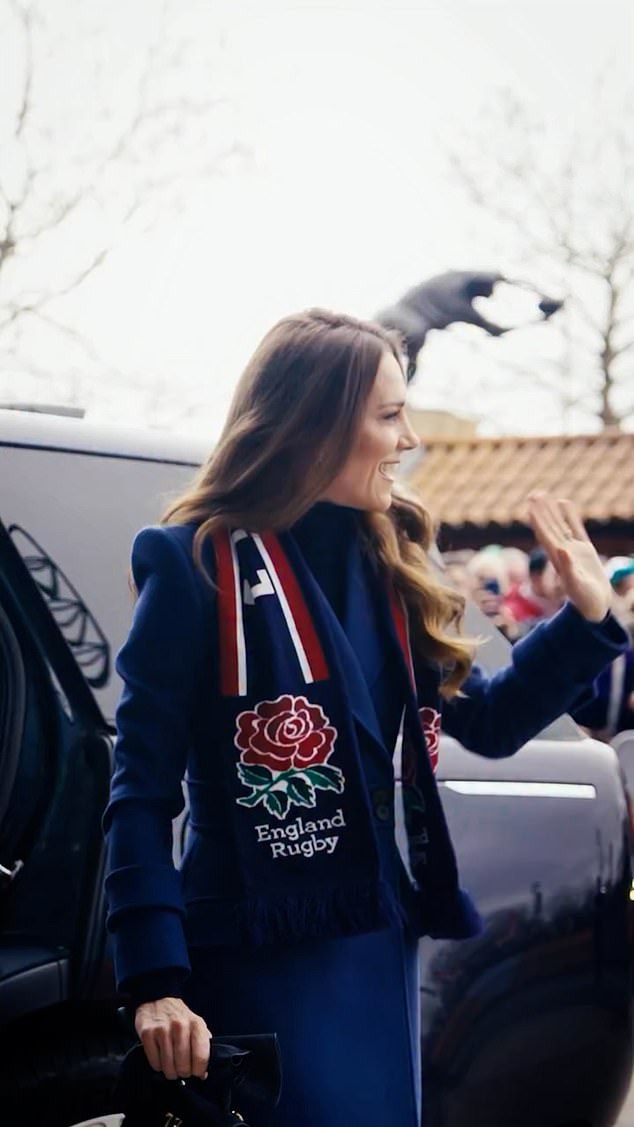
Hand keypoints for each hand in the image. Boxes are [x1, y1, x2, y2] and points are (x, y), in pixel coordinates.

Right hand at [135, 996, 210, 1079]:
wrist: (157, 998)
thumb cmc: (179, 1016)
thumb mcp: (196, 1024)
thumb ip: (202, 1045)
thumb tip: (203, 1073)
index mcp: (196, 1024)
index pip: (201, 1057)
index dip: (199, 1071)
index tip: (197, 1072)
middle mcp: (180, 1026)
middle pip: (183, 1066)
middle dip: (183, 1073)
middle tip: (182, 1069)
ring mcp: (162, 1030)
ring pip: (168, 1067)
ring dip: (170, 1072)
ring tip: (171, 1066)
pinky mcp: (147, 1034)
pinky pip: (155, 1063)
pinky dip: (158, 1066)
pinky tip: (161, 1058)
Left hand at [527, 492, 611, 622]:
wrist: (595, 607)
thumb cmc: (584, 600)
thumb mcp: (575, 584)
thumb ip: (568, 568)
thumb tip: (560, 549)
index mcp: (557, 560)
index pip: (546, 536)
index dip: (539, 522)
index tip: (530, 507)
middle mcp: (562, 553)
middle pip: (550, 528)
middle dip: (542, 512)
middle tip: (533, 494)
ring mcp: (573, 550)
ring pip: (561, 526)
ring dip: (553, 511)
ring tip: (544, 495)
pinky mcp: (585, 551)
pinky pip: (576, 529)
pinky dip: (571, 517)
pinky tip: (565, 503)